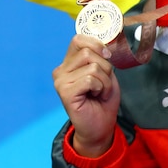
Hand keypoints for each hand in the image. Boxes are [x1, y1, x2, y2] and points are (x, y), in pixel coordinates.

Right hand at [52, 34, 119, 157]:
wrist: (99, 128)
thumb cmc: (102, 101)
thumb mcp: (105, 74)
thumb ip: (100, 58)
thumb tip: (105, 44)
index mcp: (68, 63)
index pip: (78, 40)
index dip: (96, 44)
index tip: (107, 55)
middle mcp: (61, 70)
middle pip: (88, 52)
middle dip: (105, 68)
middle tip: (103, 84)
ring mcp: (60, 81)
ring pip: (92, 67)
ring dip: (105, 81)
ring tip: (100, 92)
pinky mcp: (65, 92)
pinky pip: (90, 79)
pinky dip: (101, 88)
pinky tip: (96, 96)